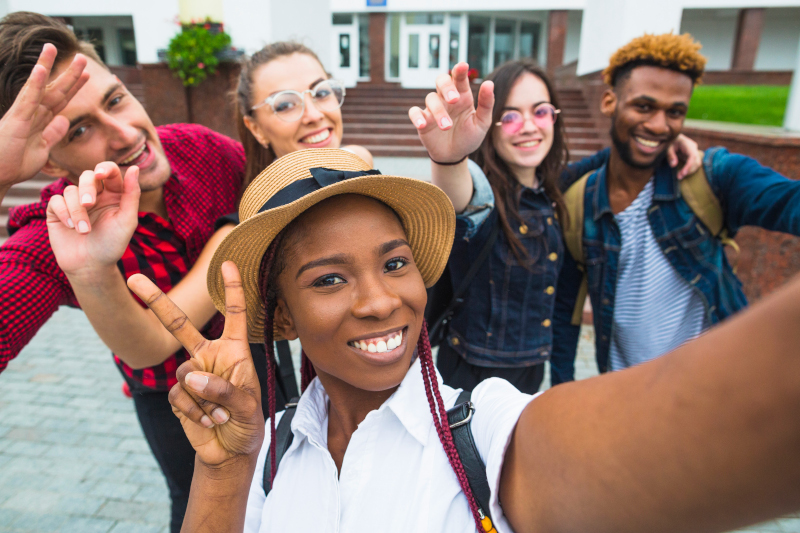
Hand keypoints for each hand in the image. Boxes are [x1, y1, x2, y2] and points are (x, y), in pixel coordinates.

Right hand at [0, 44, 87, 194]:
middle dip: (69, 75)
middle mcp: (31, 114)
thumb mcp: (43, 149)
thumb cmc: (14, 164)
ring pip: (39, 87)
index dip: (73, 87)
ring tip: (52, 47)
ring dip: (47, 66)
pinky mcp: (16, 120)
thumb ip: (53, 134)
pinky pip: (27, 98)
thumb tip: (65, 121)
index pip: (61, 100)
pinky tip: (40, 68)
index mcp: (40, 121)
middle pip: (54, 90)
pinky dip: (35, 83)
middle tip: (82, 57)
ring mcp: (23, 115)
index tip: (86, 75)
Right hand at [46, 163, 139, 279]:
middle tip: (89, 204)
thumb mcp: (127, 220)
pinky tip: (71, 227)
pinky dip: (63, 212)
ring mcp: (75, 203)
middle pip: (86, 176)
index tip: (100, 174)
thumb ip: (132, 194)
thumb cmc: (112, 244)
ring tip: (84, 230)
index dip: (104, 168)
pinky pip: (56, 200)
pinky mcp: (57, 212)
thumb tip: (134, 167)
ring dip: (77, 210)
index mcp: (114, 194)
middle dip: (87, 188)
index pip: (109, 172)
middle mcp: (94, 195)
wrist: (91, 266)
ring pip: (71, 190)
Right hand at [128, 262, 264, 466]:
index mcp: (234, 350)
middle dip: (156, 301)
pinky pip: (178, 396)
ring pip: (184, 374)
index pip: (234, 314)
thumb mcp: (247, 407)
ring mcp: (191, 375)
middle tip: (134, 278)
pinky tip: (207, 422)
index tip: (228, 262)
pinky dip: (194, 412)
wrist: (230, 451)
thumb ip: (224, 390)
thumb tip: (193, 377)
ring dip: (203, 399)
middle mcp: (209, 356)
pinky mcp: (178, 394)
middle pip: (179, 325)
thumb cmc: (247, 423)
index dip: (232, 289)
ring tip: (220, 415)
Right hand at [408, 62, 494, 163]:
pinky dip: (416, 116)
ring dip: (438, 112)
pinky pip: (414, 112)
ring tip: (447, 126)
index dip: (460, 71)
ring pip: (431, 99)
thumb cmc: (469, 137)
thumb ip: (486, 104)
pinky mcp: (423, 121)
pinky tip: (422, 125)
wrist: (455, 156)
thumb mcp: (482, 122)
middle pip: (441, 81)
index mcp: (462, 96)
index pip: (460, 79)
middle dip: (447, 87)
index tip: (462, 65)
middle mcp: (446, 99)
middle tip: (454, 99)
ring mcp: (433, 109)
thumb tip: (489, 83)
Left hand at [667, 133, 701, 179]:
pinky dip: (689, 169)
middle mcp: (693, 148)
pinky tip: (683, 173)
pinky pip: (694, 163)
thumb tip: (674, 165)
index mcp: (687, 144)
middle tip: (679, 177)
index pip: (692, 156)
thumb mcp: (667, 147)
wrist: (673, 137)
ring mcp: (694, 151)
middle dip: (689, 170)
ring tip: (680, 176)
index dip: (689, 165)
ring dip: (690, 171)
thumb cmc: (670, 141)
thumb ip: (670, 155)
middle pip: (696, 161)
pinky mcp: (692, 155)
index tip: (683, 173)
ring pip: (697, 163)